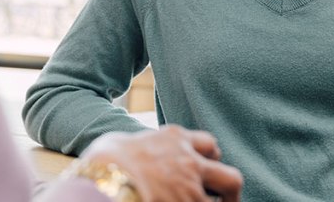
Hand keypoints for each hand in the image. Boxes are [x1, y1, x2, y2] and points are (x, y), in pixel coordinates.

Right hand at [80, 125, 241, 201]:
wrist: (104, 179)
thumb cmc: (103, 161)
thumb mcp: (120, 142)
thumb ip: (138, 146)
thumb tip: (128, 151)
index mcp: (174, 138)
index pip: (208, 144)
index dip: (209, 158)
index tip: (204, 168)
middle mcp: (189, 162)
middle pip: (230, 176)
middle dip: (230, 191)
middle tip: (224, 200)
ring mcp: (191, 189)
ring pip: (224, 201)